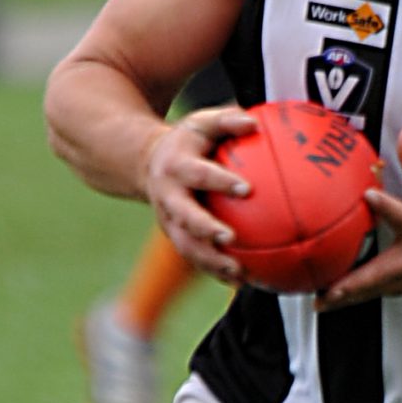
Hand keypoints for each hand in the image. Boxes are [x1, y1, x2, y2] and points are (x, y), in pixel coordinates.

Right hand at [143, 102, 258, 284]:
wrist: (146, 164)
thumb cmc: (187, 142)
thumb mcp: (201, 123)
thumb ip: (226, 120)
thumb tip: (254, 123)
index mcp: (176, 168)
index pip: (198, 174)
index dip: (219, 181)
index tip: (246, 189)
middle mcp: (169, 197)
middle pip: (185, 217)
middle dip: (206, 230)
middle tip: (231, 239)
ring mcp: (170, 221)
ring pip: (187, 246)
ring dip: (211, 262)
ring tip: (240, 274)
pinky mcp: (176, 237)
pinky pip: (195, 258)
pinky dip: (216, 272)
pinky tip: (243, 281)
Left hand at [316, 127, 401, 307]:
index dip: (386, 206)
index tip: (368, 195)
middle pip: (381, 273)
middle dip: (351, 284)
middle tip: (325, 291)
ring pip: (379, 289)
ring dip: (350, 296)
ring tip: (322, 301)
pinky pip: (386, 292)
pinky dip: (364, 295)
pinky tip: (342, 298)